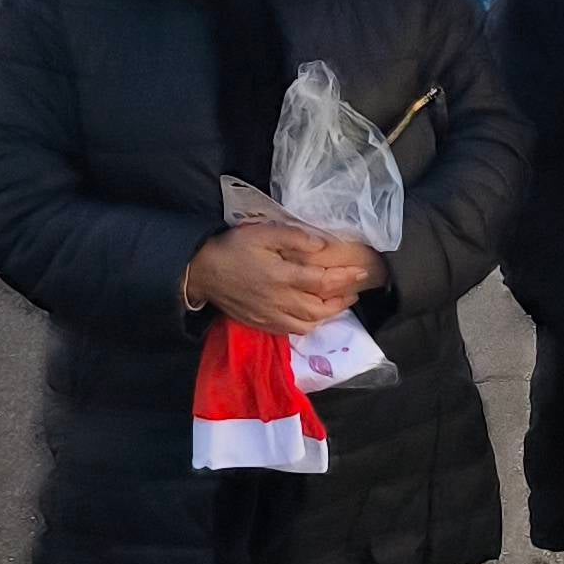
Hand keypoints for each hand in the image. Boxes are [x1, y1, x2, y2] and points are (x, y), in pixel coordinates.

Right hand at [183, 225, 374, 336]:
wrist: (202, 271)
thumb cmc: (233, 248)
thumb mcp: (262, 233)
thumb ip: (294, 237)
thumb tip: (322, 246)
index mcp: (282, 276)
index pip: (323, 282)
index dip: (346, 278)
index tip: (361, 272)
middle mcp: (279, 301)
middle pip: (320, 308)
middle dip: (342, 300)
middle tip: (355, 289)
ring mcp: (270, 316)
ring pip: (309, 323)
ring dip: (329, 315)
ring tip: (339, 303)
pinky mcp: (262, 324)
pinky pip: (292, 331)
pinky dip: (309, 325)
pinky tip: (314, 315)